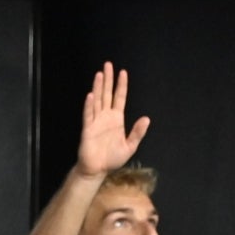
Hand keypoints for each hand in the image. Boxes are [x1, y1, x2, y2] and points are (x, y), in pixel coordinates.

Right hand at [76, 61, 150, 178]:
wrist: (97, 170)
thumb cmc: (112, 159)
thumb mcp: (130, 146)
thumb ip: (138, 133)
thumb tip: (146, 119)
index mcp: (117, 119)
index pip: (119, 98)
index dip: (121, 85)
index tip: (123, 72)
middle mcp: (106, 117)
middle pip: (107, 94)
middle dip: (108, 80)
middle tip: (108, 64)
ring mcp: (96, 122)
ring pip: (98, 101)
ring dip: (98, 87)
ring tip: (99, 74)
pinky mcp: (88, 129)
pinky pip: (88, 115)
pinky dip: (89, 106)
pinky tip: (91, 95)